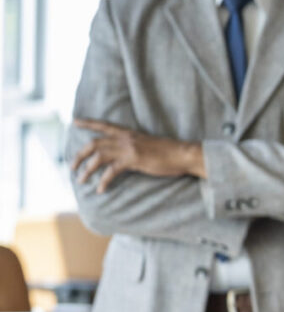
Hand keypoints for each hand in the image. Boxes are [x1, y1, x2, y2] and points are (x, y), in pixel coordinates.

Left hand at [71, 120, 202, 192]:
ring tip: (81, 180)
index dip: (88, 123)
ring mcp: (128, 149)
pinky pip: (112, 171)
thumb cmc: (169, 151)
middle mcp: (125, 138)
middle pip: (94, 143)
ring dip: (87, 169)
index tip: (74, 121)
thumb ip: (134, 146)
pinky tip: (100, 189)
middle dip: (79, 155)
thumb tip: (125, 154)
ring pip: (98, 157)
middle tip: (71, 167)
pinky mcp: (133, 160)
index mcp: (128, 133)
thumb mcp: (148, 144)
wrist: (183, 154)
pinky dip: (103, 181)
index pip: (103, 126)